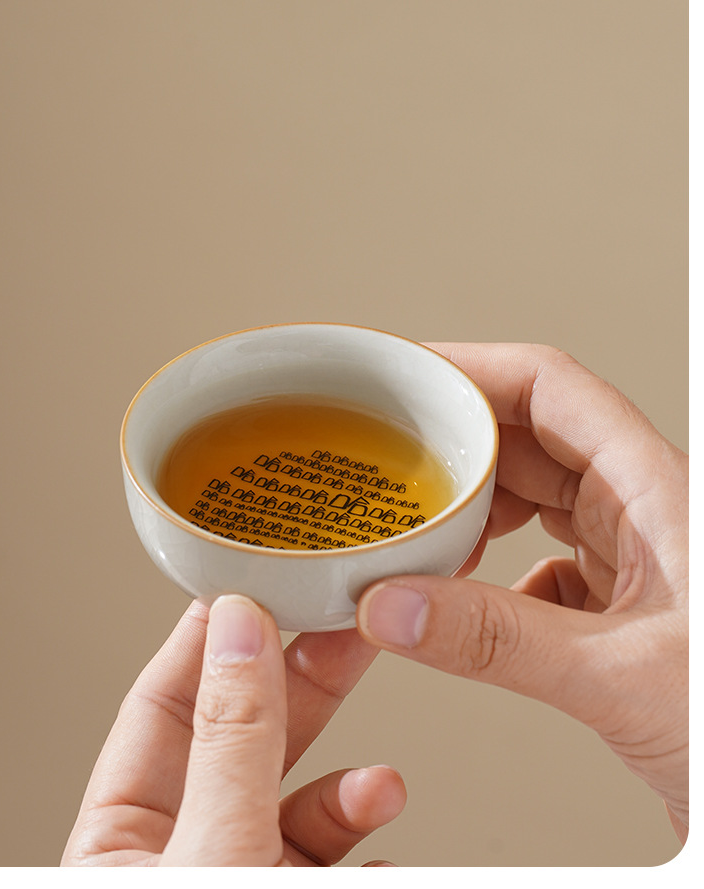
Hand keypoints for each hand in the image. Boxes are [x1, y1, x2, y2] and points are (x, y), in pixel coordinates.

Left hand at [62, 595, 405, 865]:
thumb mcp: (214, 854)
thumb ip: (232, 745)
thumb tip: (239, 630)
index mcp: (119, 841)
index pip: (161, 707)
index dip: (208, 638)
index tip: (253, 581)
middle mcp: (180, 853)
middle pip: (244, 740)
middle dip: (302, 686)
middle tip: (347, 625)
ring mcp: (239, 877)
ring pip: (296, 805)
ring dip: (348, 790)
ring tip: (382, 784)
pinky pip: (331, 860)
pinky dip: (365, 845)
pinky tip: (383, 849)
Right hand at [355, 343, 687, 840]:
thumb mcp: (621, 677)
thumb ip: (498, 641)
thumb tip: (392, 607)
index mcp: (657, 490)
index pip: (548, 387)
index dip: (471, 369)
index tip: (406, 377)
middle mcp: (645, 510)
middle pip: (531, 437)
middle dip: (455, 441)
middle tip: (386, 453)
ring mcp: (634, 557)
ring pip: (534, 499)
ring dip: (472, 508)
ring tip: (417, 523)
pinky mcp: (623, 607)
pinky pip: (540, 561)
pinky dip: (492, 573)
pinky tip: (468, 599)